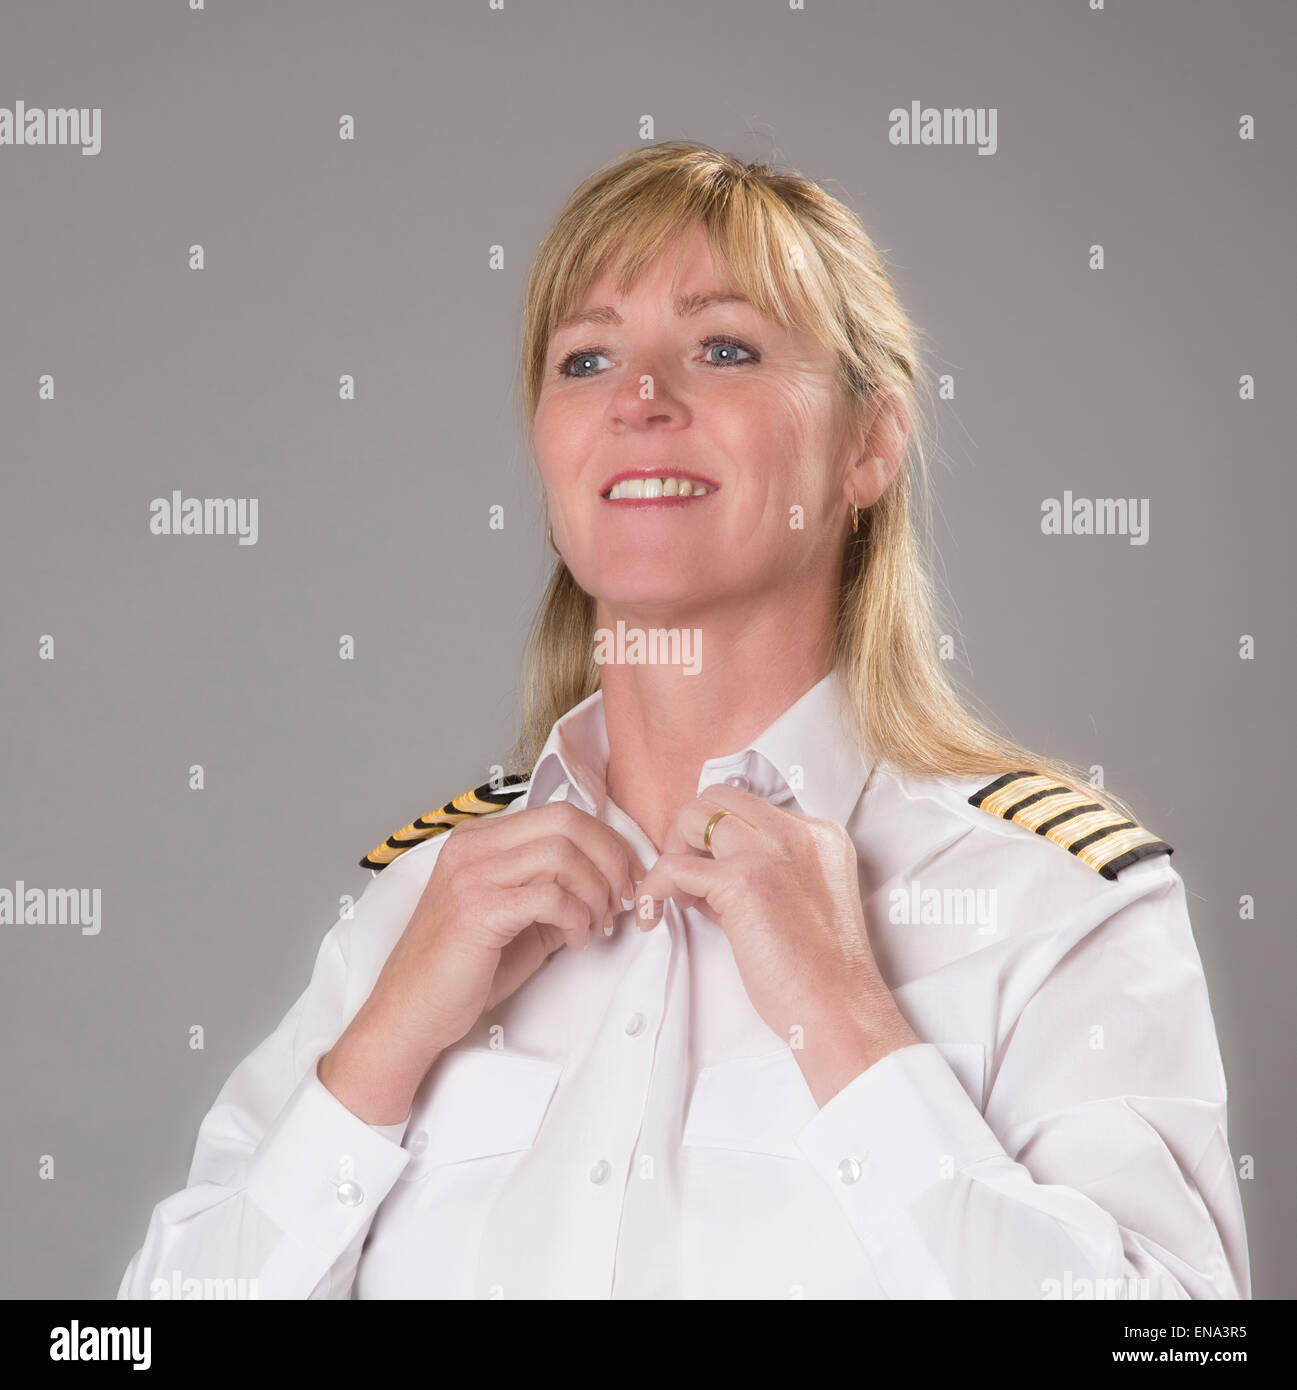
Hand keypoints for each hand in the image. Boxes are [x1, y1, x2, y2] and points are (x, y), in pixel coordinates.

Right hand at [320, 800, 646, 1123]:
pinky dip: (576, 916)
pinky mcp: (477, 910)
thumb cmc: (463, 970)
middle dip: (610, 858)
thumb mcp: (517, 917)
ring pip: (562, 854)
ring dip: (595, 891)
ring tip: (595, 924)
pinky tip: (575, 940)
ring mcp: (471, 875)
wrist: (412, 1013)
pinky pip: (549, 896)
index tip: (627, 877)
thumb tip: (612, 882)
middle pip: (566, 821)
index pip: (560, 814)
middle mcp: (472, 847)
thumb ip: (556, 890)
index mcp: (480, 840)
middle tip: (621, 898)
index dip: (606, 842)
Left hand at [634, 783, 920, 1106]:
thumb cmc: (821, 972)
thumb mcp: (799, 902)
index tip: (709, 877)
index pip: (748, 808)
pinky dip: (652, 889)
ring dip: (672, 852)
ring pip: (692, 816)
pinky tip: (653, 916)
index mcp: (818, 835)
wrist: (840, 1008)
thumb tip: (703, 874)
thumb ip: (758, 876)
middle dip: (689, 834)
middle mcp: (797, 832)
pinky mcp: (742, 880)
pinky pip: (673, 867)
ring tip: (678, 899)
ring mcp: (770, 851)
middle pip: (716, 798)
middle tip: (686, 881)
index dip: (717, 840)